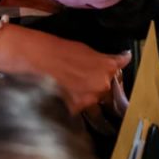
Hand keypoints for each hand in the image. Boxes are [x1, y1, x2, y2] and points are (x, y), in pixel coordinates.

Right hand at [2, 27, 131, 112]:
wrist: (35, 59)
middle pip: (109, 87)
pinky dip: (75, 102)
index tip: (117, 62)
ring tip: (72, 86)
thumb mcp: (84, 49)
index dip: (117, 66)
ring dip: (88, 94)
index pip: (121, 66)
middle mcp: (103, 86)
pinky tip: (65, 94)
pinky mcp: (76, 110)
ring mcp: (90, 100)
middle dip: (100, 83)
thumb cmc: (58, 49)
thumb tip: (123, 58)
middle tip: (84, 76)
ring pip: (95, 99)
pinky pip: (81, 107)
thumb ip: (103, 59)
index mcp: (108, 67)